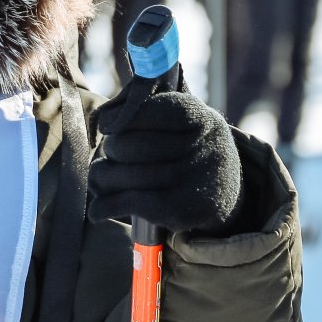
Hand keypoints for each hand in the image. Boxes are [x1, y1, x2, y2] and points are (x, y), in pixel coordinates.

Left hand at [90, 84, 245, 234]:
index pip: (156, 110)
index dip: (124, 118)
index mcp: (204, 120)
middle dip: (113, 149)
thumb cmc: (189, 148)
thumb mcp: (184, 121)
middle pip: (134, 145)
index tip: (107, 125)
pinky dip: (106, 206)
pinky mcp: (182, 210)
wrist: (223, 192)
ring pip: (128, 175)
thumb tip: (106, 118)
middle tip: (111, 153)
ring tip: (100, 178)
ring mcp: (195, 181)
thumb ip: (149, 110)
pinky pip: (132, 203)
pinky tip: (98, 210)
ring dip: (103, 178)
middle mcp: (204, 149)